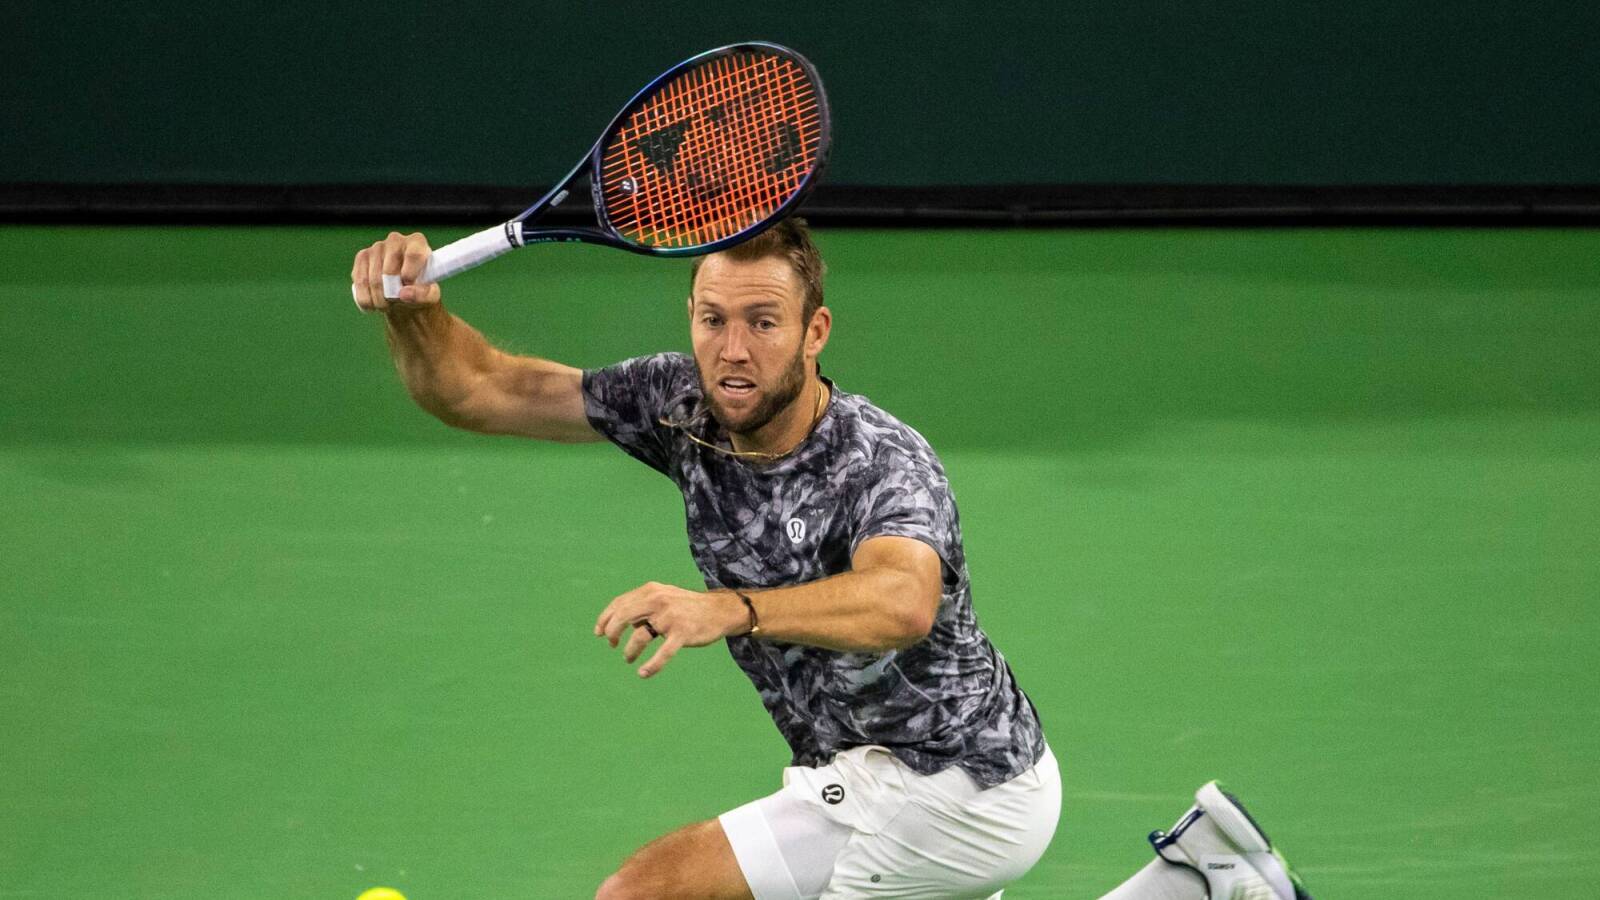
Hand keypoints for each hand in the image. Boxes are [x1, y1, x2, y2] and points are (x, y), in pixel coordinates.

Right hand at [350, 231, 441, 312]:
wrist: (404, 292)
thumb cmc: (420, 290)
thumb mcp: (429, 296)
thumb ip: (422, 295)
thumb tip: (403, 294)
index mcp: (417, 243)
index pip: (413, 255)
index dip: (409, 275)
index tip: (408, 287)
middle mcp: (395, 240)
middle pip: (389, 271)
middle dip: (392, 294)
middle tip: (396, 302)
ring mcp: (376, 247)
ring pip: (373, 279)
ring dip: (379, 300)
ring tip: (387, 305)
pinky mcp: (361, 258)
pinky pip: (360, 283)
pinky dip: (366, 299)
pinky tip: (373, 304)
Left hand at [594, 582, 743, 677]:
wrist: (720, 610)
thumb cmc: (688, 607)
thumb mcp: (664, 597)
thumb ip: (643, 606)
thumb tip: (622, 624)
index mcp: (651, 591)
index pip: (620, 603)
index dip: (605, 618)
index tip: (598, 632)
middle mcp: (659, 600)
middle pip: (624, 616)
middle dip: (612, 632)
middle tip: (611, 644)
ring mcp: (671, 617)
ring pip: (640, 637)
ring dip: (630, 651)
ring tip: (628, 659)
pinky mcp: (683, 633)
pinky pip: (663, 653)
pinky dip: (651, 666)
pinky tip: (642, 673)